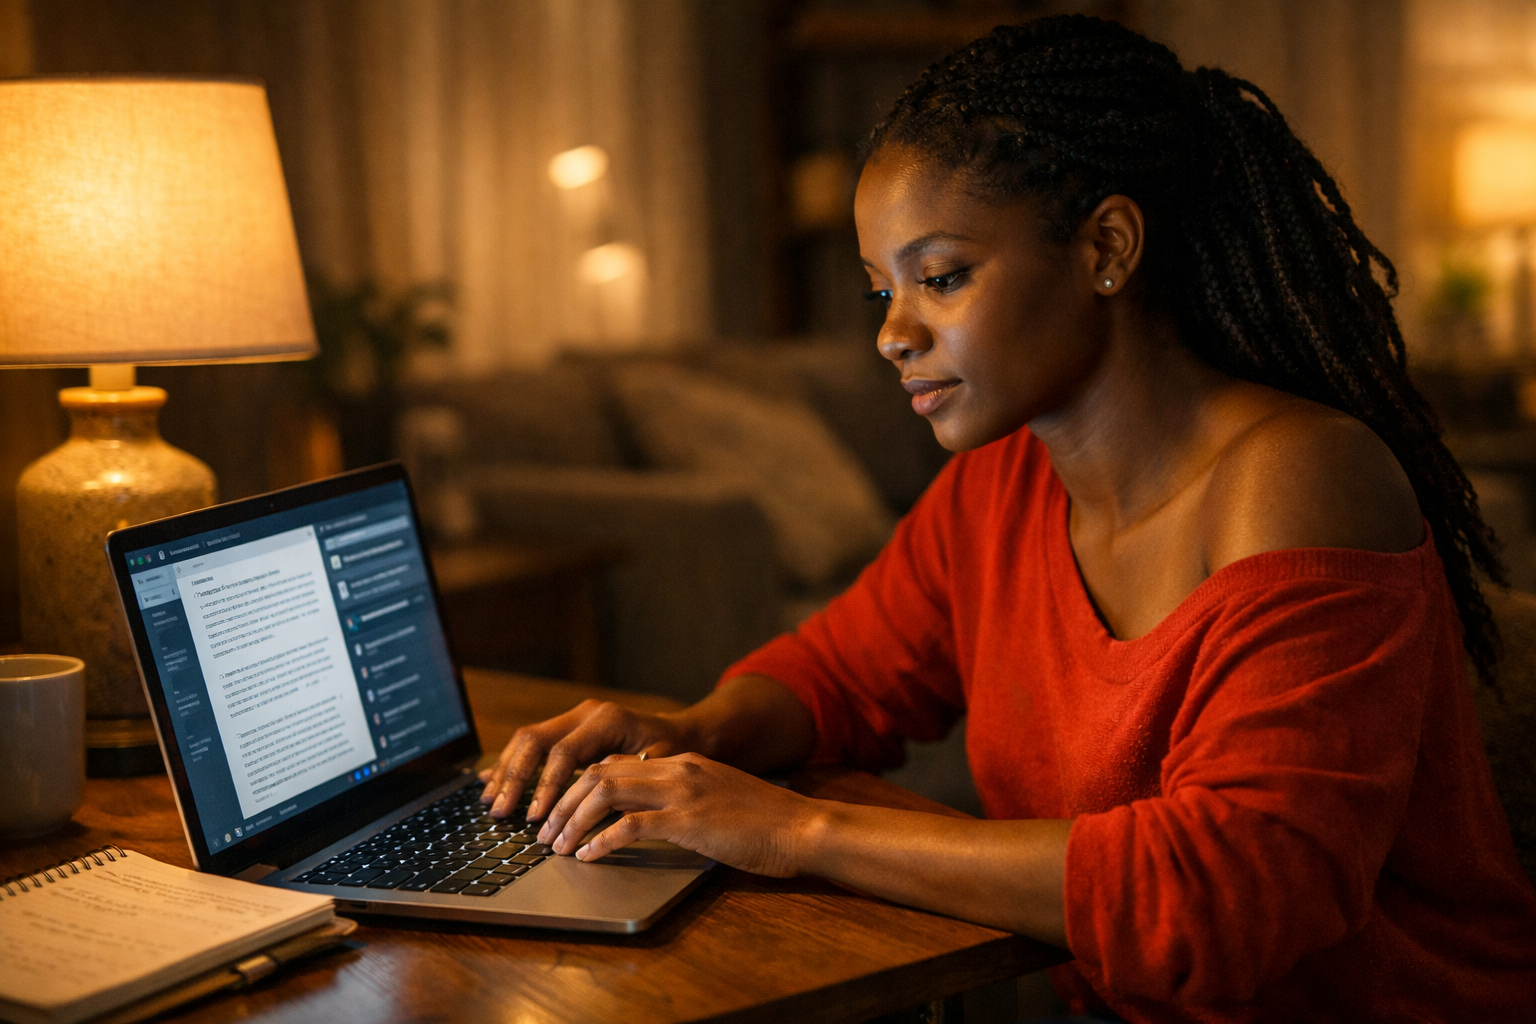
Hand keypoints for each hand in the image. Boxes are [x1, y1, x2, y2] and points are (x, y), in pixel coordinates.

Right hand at [479, 699, 687, 819]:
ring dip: (507, 772)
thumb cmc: (672, 752)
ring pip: (527, 740)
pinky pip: (531, 743)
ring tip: (491, 803)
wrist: (680, 733)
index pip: (564, 752)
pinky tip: (492, 781)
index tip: (536, 816)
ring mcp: (573, 718)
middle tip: (501, 811)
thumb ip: (626, 776)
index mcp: (606, 720)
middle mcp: (585, 714)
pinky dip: (511, 764)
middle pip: (536, 740)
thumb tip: (595, 801)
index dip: (547, 785)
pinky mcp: (567, 729)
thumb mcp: (659, 765)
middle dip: (516, 778)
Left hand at [537, 752, 817, 876]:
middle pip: (599, 773)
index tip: (556, 808)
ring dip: (573, 820)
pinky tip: (588, 856)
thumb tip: (641, 816)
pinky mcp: (689, 820)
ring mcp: (682, 792)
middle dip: (563, 802)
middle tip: (545, 830)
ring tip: (557, 845)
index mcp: (682, 761)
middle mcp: (676, 768)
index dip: (576, 784)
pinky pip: (630, 826)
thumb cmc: (764, 822)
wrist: (801, 828)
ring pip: (606, 793)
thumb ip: (681, 798)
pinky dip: (601, 840)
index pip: (613, 762)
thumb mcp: (716, 797)